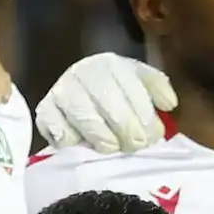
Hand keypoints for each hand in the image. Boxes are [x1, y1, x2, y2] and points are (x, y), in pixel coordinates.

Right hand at [33, 53, 172, 155]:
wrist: (78, 93)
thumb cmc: (116, 92)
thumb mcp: (139, 83)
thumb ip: (156, 89)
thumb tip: (168, 104)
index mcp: (111, 64)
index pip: (130, 89)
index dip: (144, 115)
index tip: (153, 136)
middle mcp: (83, 72)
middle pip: (108, 102)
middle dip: (126, 129)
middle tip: (135, 146)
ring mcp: (62, 91)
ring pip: (84, 116)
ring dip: (102, 137)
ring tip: (112, 148)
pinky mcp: (44, 110)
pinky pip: (57, 128)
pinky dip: (71, 140)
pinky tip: (83, 146)